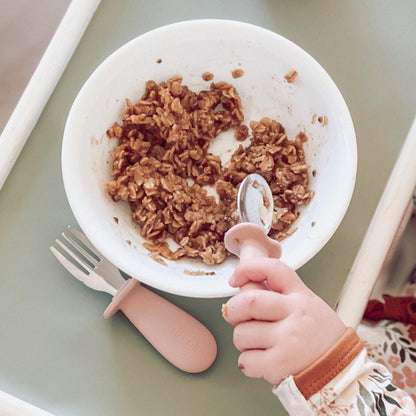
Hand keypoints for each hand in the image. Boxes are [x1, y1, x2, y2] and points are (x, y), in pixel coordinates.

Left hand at [223, 258, 345, 385]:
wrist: (342, 374)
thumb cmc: (320, 338)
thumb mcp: (307, 305)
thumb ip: (279, 295)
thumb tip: (243, 286)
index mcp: (301, 297)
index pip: (273, 269)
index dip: (248, 268)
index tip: (235, 278)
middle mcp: (295, 314)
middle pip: (249, 301)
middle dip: (233, 310)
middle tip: (235, 316)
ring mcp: (288, 340)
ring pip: (242, 333)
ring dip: (242, 340)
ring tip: (260, 344)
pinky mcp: (280, 365)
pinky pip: (245, 360)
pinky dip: (248, 363)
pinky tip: (263, 362)